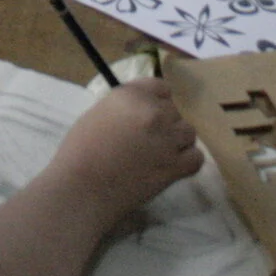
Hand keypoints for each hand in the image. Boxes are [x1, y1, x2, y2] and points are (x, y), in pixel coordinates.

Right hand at [39, 80, 201, 227]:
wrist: (82, 188)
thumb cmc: (80, 151)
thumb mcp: (99, 113)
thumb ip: (125, 106)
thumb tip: (142, 110)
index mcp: (132, 95)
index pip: (161, 87)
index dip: (156, 101)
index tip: (149, 113)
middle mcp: (154, 112)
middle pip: (175, 111)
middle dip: (164, 123)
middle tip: (147, 139)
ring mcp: (167, 139)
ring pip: (188, 132)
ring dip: (176, 141)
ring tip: (158, 154)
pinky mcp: (175, 167)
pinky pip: (196, 157)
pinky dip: (187, 161)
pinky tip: (171, 166)